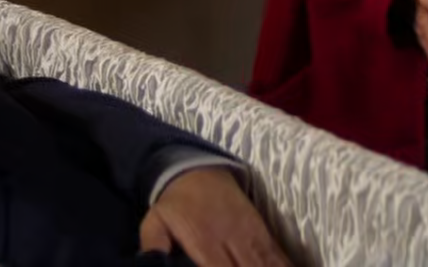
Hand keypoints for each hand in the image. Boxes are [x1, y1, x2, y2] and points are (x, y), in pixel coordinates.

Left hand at [139, 167, 291, 266]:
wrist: (196, 170)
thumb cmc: (174, 204)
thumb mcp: (154, 222)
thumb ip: (153, 246)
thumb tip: (150, 263)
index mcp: (204, 241)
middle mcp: (232, 238)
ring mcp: (250, 234)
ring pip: (267, 265)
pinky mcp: (261, 229)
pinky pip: (277, 255)